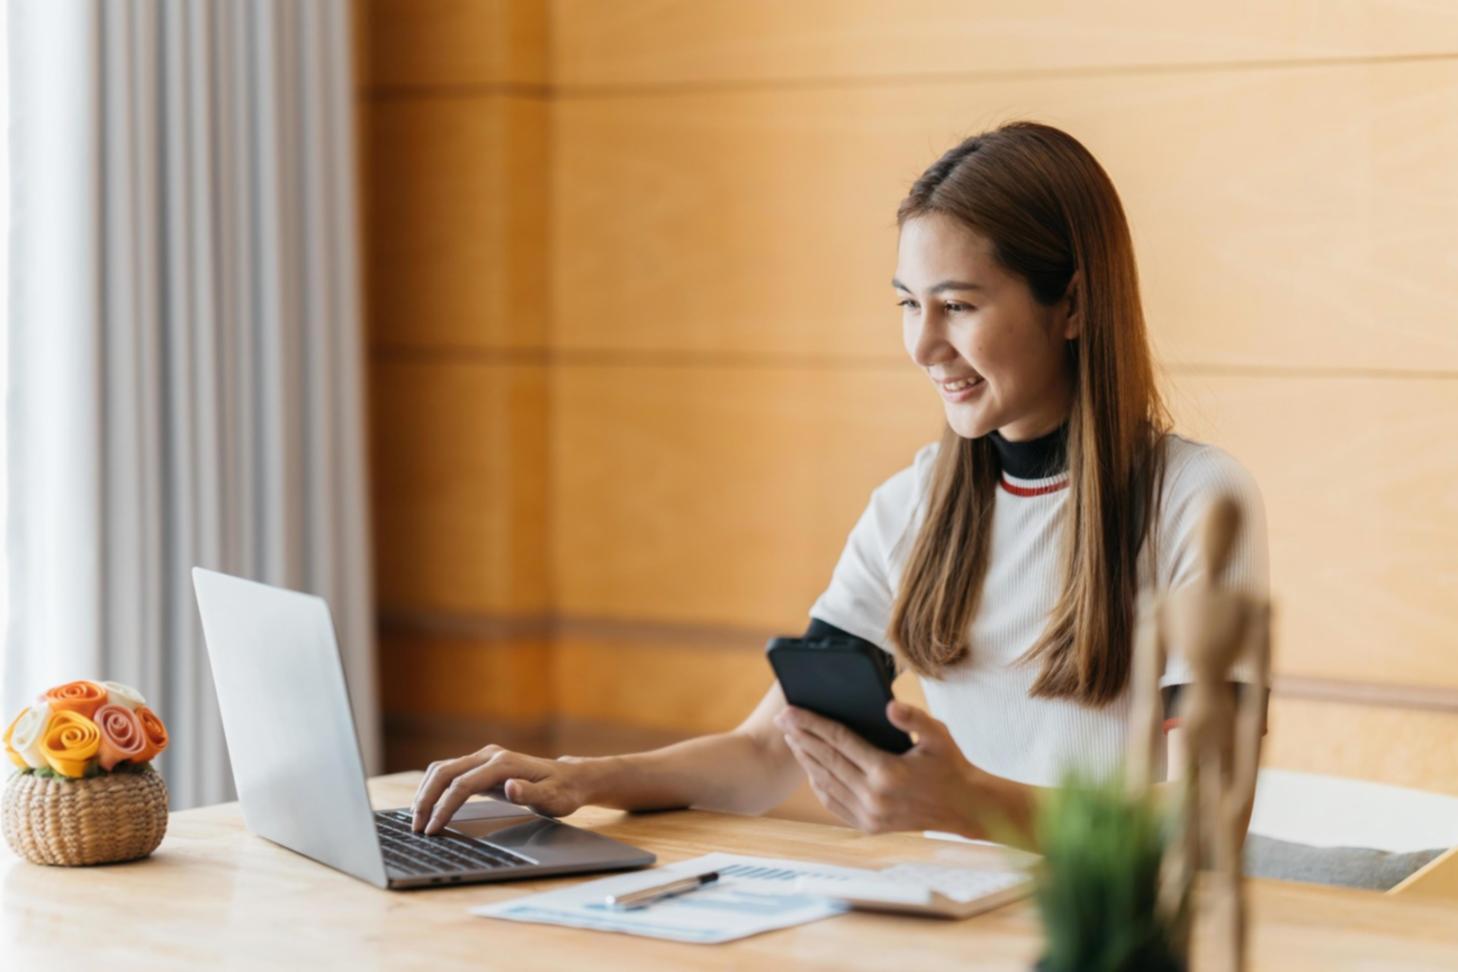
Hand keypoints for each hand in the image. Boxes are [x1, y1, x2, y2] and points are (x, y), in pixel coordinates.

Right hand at [411, 745, 594, 833]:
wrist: (569, 779)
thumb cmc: (562, 792)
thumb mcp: (553, 799)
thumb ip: (530, 794)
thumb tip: (510, 787)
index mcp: (504, 764)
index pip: (463, 784)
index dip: (444, 807)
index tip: (433, 829)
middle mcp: (490, 755)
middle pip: (445, 772)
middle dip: (426, 799)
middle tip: (415, 827)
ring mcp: (484, 758)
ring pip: (443, 769)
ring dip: (426, 792)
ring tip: (416, 819)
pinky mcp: (481, 765)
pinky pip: (450, 772)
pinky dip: (434, 787)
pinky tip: (428, 806)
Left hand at [773, 701, 981, 834]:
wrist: (965, 808)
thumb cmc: (951, 765)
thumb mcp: (938, 735)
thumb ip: (914, 717)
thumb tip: (889, 705)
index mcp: (887, 771)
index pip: (839, 741)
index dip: (812, 723)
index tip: (790, 710)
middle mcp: (874, 796)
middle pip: (826, 761)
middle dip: (800, 737)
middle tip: (781, 720)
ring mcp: (870, 815)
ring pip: (826, 783)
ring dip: (806, 760)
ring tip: (792, 739)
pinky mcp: (869, 827)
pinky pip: (834, 804)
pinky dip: (819, 785)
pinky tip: (811, 769)